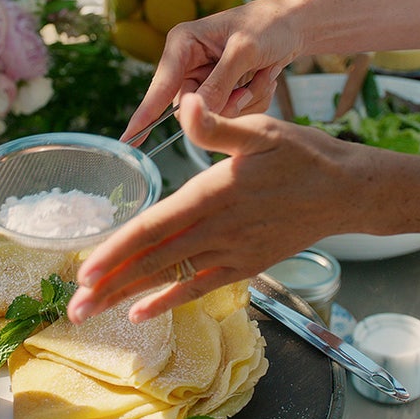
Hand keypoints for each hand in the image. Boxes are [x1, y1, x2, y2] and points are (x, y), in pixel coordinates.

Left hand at [70, 93, 358, 322]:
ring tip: (92, 314)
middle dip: (110, 285)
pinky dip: (169, 300)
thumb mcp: (261, 129)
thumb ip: (217, 124)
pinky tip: (140, 313)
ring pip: (169, 277)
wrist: (345, 192)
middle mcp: (217, 229)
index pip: (154, 227)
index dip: (117, 250)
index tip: (84, 270)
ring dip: (128, 296)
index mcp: (213, 193)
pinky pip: (199, 287)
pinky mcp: (245, 265)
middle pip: (152, 261)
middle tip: (73, 308)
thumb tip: (183, 105)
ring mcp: (231, 252)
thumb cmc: (302, 155)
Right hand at [121, 0, 305, 143]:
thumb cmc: (268, 26)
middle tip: (251, 83)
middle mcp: (187, 63)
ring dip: (245, 100)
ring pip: (214, 114)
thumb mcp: (244, 51)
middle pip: (192, 107)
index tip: (128, 140)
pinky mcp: (220, 91)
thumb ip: (219, 83)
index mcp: (182, 44)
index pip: (161, 86)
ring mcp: (204, 79)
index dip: (145, 115)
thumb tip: (195, 113)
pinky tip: (263, 78)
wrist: (294, 24)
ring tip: (262, 74)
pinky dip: (253, 100)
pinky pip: (231, 113)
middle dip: (227, 102)